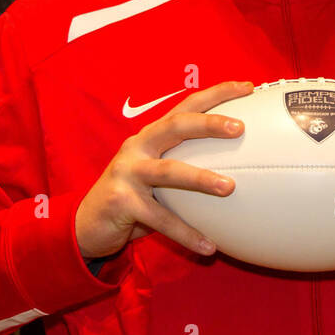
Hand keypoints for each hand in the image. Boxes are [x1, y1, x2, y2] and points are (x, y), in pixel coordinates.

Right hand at [75, 80, 253, 259]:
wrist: (86, 224)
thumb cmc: (133, 197)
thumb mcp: (158, 176)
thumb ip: (186, 165)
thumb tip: (242, 170)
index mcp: (151, 135)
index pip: (186, 106)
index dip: (216, 94)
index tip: (248, 87)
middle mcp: (138, 146)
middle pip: (176, 126)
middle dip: (208, 123)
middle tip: (240, 128)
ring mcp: (127, 172)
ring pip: (169, 172)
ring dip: (201, 179)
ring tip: (231, 188)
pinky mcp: (121, 202)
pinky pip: (161, 220)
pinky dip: (187, 234)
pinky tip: (209, 247)